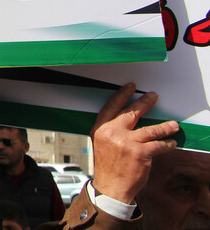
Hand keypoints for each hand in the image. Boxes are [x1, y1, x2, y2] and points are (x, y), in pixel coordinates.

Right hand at [90, 82, 178, 203]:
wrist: (111, 187)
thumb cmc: (107, 166)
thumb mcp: (101, 143)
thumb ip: (110, 130)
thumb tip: (126, 119)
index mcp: (100, 129)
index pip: (112, 106)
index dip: (122, 95)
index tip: (131, 87)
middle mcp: (113, 133)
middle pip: (132, 113)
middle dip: (145, 103)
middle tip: (153, 96)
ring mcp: (127, 143)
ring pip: (151, 129)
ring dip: (165, 127)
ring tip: (173, 125)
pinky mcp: (141, 153)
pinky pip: (158, 145)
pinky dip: (167, 144)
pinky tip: (172, 143)